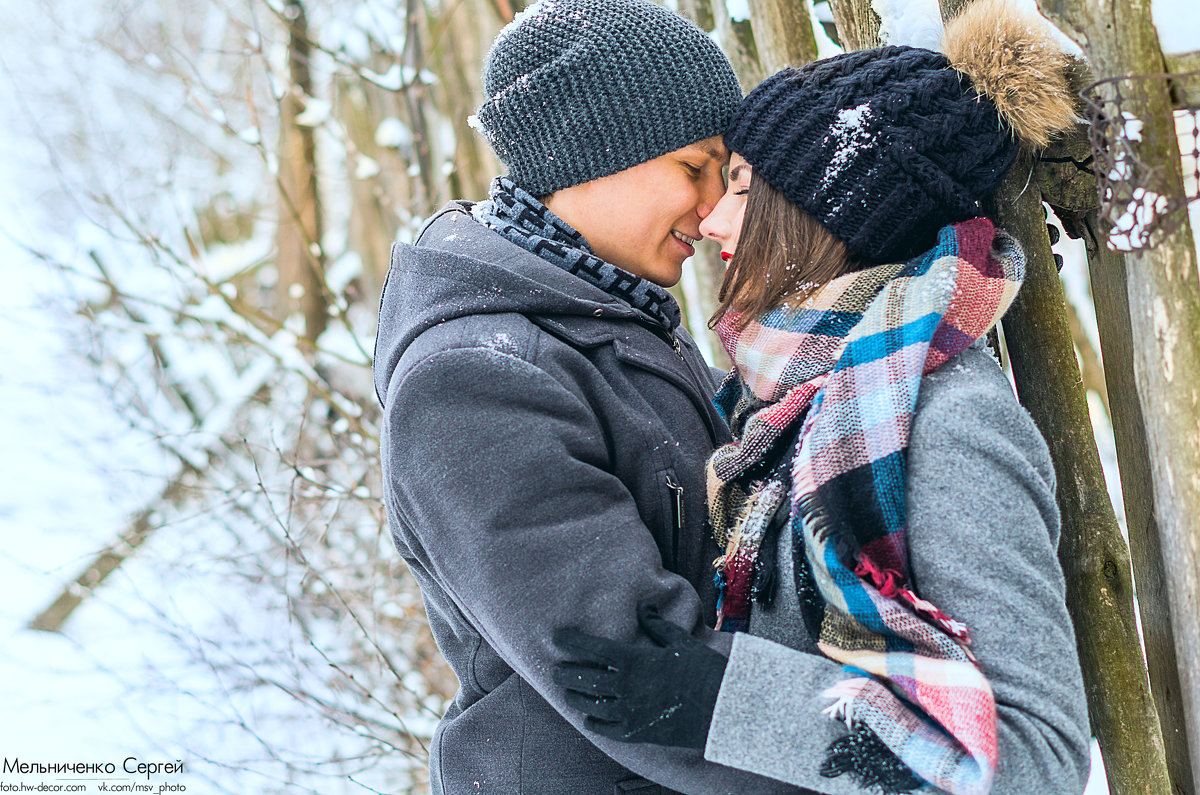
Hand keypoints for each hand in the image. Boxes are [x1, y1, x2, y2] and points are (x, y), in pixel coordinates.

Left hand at [553, 599, 726, 748]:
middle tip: (555, 668)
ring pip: (590, 704)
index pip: (593, 647)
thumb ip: (657, 626)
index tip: (556, 636)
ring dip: (575, 696)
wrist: (723, 709)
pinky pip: (605, 728)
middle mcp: (627, 687)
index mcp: (636, 660)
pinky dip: (593, 722)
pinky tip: (588, 717)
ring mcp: (629, 712)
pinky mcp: (636, 733)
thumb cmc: (705, 671)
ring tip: (567, 691)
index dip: (572, 640)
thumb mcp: (681, 642)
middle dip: (566, 672)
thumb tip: (643, 607)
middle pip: (584, 678)